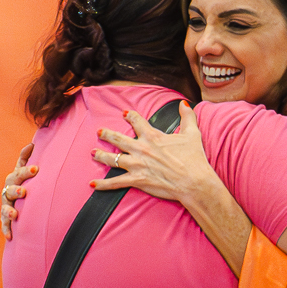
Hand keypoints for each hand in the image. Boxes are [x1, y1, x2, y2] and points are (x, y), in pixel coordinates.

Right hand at [0, 142, 36, 240]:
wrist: (15, 198)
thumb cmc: (22, 181)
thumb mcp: (23, 169)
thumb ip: (25, 157)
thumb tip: (31, 143)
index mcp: (14, 178)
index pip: (20, 173)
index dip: (27, 171)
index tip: (37, 169)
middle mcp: (8, 191)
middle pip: (10, 189)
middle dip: (16, 190)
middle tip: (24, 192)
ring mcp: (6, 205)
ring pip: (5, 207)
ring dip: (9, 210)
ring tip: (15, 214)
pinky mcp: (5, 218)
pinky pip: (4, 224)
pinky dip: (6, 229)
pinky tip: (10, 236)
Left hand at [92, 103, 216, 205]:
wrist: (193, 181)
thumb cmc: (194, 158)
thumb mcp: (192, 134)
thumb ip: (187, 117)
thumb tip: (184, 104)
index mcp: (153, 137)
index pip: (138, 122)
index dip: (130, 116)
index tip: (124, 113)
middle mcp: (141, 149)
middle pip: (119, 139)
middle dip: (107, 134)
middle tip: (99, 132)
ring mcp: (137, 165)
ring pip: (113, 159)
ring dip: (101, 156)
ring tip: (93, 153)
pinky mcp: (137, 180)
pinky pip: (116, 182)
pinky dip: (103, 184)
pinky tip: (92, 183)